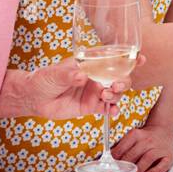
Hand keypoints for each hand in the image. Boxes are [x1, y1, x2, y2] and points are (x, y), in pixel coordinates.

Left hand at [14, 57, 143, 118]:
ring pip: (116, 93)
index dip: (129, 59)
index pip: (113, 59)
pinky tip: (112, 112)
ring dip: (117, 95)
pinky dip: (113, 110)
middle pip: (120, 77)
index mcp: (91, 64)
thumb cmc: (43, 79)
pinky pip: (107, 108)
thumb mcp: (55, 73)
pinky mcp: (91, 106)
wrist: (33, 98)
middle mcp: (97, 77)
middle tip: (115, 86)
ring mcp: (95, 92)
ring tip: (106, 97)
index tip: (139, 58)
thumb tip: (81, 76)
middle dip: (123, 81)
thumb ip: (69, 74)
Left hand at [111, 118, 172, 171]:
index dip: (113, 161)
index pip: (122, 149)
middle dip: (123, 168)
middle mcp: (148, 140)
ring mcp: (159, 148)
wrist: (166, 130)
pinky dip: (154, 171)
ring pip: (147, 159)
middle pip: (133, 154)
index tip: (107, 170)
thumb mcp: (132, 138)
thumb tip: (105, 161)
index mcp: (136, 135)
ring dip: (137, 170)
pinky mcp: (169, 156)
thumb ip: (120, 148)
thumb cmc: (146, 138)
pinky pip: (162, 165)